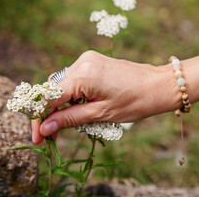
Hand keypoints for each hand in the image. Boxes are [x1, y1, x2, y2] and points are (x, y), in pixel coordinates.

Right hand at [31, 51, 180, 143]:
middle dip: (48, 112)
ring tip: (63, 125)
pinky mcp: (94, 61)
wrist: (159, 85)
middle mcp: (82, 62)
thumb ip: (70, 119)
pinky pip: (74, 78)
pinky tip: (75, 109)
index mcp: (83, 74)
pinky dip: (71, 94)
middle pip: (52, 89)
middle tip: (49, 136)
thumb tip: (45, 129)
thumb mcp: (101, 114)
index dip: (40, 119)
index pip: (49, 97)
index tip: (38, 139)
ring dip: (59, 104)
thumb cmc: (136, 101)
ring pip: (62, 84)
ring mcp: (88, 59)